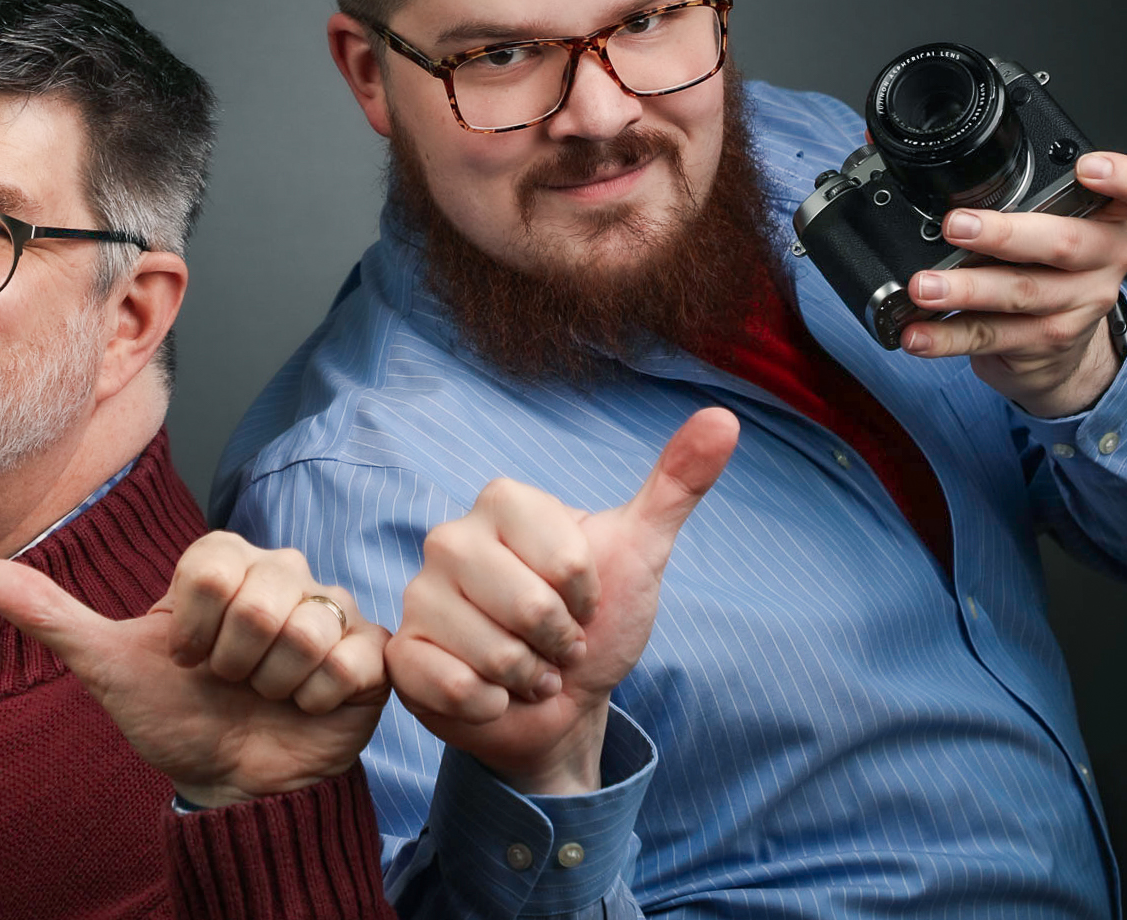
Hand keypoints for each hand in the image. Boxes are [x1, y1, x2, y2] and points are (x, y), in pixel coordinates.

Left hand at [0, 535, 389, 808]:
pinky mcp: (370, 651)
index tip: (186, 656)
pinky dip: (313, 701)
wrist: (234, 782)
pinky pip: (344, 663)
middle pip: (259, 599)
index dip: (191, 628)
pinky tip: (303, 706)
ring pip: (303, 632)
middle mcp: (283, 572)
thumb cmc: (176, 717)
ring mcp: (331, 608)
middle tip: (228, 681)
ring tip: (264, 695)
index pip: (210, 567)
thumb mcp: (109, 668)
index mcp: (225, 562)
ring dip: (271, 686)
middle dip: (231, 661)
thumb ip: (53, 617)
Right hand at [384, 407, 735, 795]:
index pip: (565, 559)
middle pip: (527, 608)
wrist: (560, 702)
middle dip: (561, 644)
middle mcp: (450, 540)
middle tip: (557, 643)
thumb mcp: (641, 552)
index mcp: (503, 503)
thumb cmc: (597, 622)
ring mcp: (419, 595)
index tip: (585, 599)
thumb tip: (723, 419)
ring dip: (529, 680)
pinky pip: (456, 687)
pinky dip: (492, 705)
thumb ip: (677, 484)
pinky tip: (492, 694)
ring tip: (527, 669)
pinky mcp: (403, 654)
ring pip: (493, 654)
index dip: (589, 595)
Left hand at [900, 151, 1126, 417]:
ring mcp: (1078, 305)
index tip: (1088, 168)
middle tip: (958, 226)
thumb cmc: (1042, 268)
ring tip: (923, 286)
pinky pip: (992, 337)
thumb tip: (887, 148)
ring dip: (966, 289)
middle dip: (1006, 234)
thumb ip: (993, 189)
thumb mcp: (1037, 221)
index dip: (1126, 177)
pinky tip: (917, 334)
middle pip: (1065, 243)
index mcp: (1107, 216)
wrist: (1059, 353)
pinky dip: (947, 336)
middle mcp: (1102, 258)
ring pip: (1022, 294)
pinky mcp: (1046, 343)